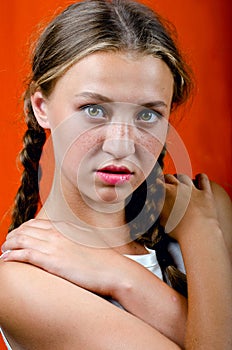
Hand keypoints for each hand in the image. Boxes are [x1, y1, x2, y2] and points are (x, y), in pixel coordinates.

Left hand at [1, 219, 128, 295]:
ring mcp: (54, 246)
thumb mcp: (88, 242)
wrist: (114, 270)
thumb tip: (68, 243)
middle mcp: (57, 234)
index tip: (18, 235)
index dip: (23, 229)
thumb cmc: (104, 259)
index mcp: (65, 228)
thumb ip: (74, 238)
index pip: (36, 223)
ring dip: (9, 244)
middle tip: (7, 243)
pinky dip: (12, 255)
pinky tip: (7, 259)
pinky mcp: (52, 261)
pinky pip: (25, 255)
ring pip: (21, 240)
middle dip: (12, 235)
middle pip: (25, 229)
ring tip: (4, 250)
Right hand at [160, 173, 219, 241]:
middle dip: (166, 180)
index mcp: (165, 193)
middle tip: (165, 185)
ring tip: (179, 181)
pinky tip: (199, 178)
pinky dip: (200, 177)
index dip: (154, 184)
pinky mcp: (205, 192)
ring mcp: (192, 189)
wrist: (198, 232)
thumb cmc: (179, 229)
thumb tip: (157, 206)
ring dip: (180, 178)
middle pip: (169, 177)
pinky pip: (203, 179)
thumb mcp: (162, 220)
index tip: (154, 187)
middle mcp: (178, 188)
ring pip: (184, 177)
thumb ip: (159, 210)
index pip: (156, 183)